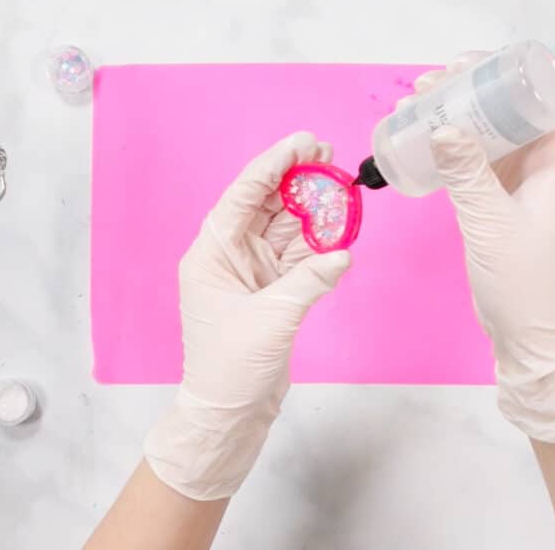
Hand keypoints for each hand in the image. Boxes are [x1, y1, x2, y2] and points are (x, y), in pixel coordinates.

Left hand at [145, 132, 351, 500]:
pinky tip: (339, 224)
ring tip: (339, 181)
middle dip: (295, 178)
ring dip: (311, 207)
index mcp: (212, 254)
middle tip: (327, 152)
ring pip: (285, 228)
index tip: (301, 142)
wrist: (230, 413)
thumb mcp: (271, 319)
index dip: (271, 166)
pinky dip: (319, 242)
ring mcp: (251, 273)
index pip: (243, 196)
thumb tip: (342, 253)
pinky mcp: (271, 291)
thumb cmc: (231, 367)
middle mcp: (230, 256)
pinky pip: (298, 256)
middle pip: (265, 205)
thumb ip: (309, 281)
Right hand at [416, 54, 554, 443]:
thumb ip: (467, 173)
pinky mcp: (502, 206)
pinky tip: (424, 143)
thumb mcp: (491, 221)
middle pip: (511, 112)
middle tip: (429, 85)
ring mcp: (523, 187)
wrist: (531, 334)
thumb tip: (442, 126)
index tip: (466, 65)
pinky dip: (455, 150)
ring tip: (417, 107)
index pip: (542, 99)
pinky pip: (479, 164)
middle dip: (471, 93)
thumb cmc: (524, 278)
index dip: (507, 75)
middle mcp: (544, 168)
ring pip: (491, 137)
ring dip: (459, 119)